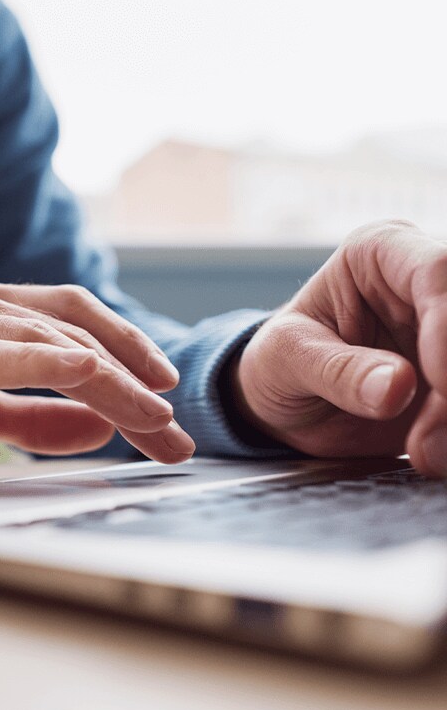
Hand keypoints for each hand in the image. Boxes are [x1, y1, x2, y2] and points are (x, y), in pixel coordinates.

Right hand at [0, 279, 193, 488]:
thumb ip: (37, 417)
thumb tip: (99, 426)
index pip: (73, 317)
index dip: (126, 346)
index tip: (164, 388)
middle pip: (72, 327)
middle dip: (131, 372)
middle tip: (171, 423)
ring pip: (43, 340)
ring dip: (106, 379)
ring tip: (151, 418)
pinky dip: (39, 361)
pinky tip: (83, 372)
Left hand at [234, 219, 446, 476]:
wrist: (284, 405)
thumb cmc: (277, 362)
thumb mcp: (287, 359)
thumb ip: (337, 370)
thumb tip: (397, 387)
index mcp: (380, 253)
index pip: (437, 271)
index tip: (439, 381)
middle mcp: (426, 285)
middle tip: (424, 440)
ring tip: (424, 456)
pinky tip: (436, 456)